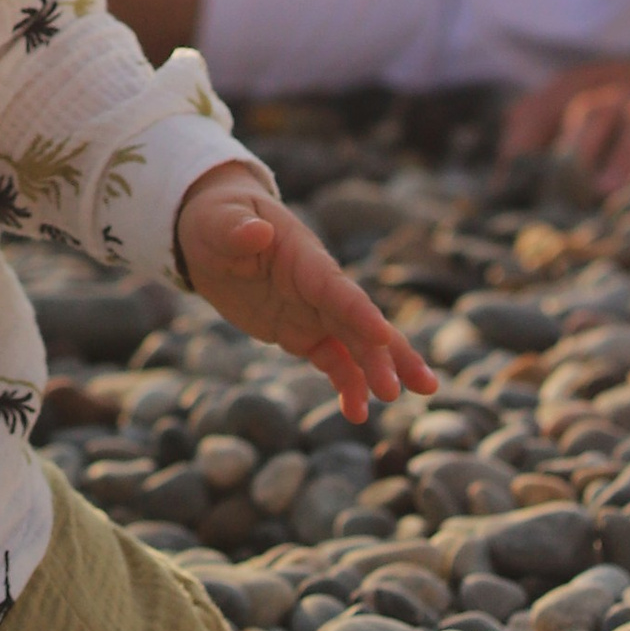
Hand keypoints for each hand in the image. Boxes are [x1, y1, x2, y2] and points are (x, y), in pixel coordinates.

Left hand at [174, 164, 436, 425]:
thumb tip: (257, 232)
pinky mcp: (302, 333)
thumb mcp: (218, 219)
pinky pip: (332, 361)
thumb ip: (237, 229)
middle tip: (416, 386)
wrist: (213, 233)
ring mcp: (313, 312)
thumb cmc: (217, 217)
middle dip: (386, 353)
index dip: (358, 311)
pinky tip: (357, 413)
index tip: (383, 335)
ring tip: (402, 398)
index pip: (335, 288)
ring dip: (380, 371)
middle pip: (359, 322)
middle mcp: (317, 287)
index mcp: (303, 257)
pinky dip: (348, 385)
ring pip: (357, 344)